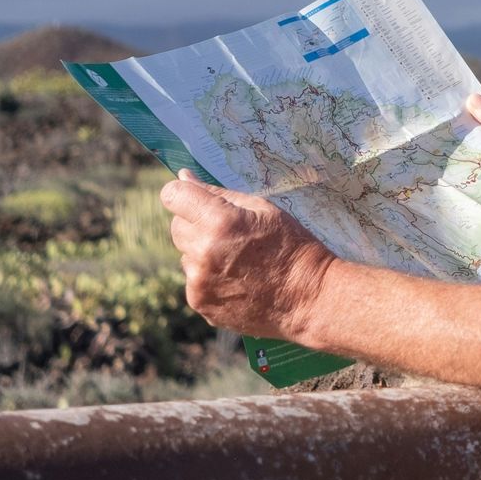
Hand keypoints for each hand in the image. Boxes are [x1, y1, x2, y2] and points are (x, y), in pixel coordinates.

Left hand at [161, 170, 336, 342]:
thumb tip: (184, 177)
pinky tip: (236, 279)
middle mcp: (202, 251)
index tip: (195, 198)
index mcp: (219, 221)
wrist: (307, 296)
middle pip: (176, 225)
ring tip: (237, 259)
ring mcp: (198, 281)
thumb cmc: (290, 244)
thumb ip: (219, 193)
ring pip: (185, 254)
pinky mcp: (199, 302)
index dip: (183, 193)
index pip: (173, 195)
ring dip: (201, 251)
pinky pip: (193, 279)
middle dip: (195, 222)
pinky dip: (208, 276)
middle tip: (229, 231)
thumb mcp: (262, 208)